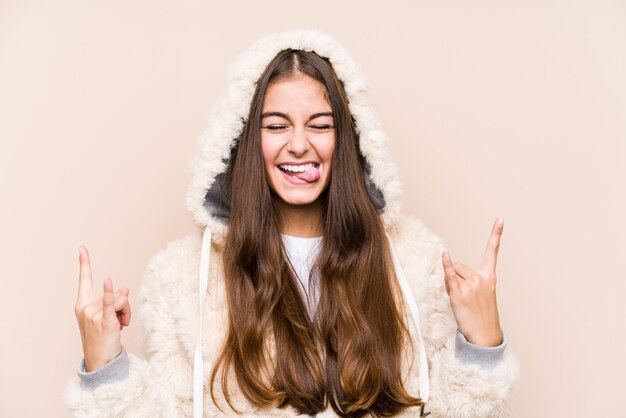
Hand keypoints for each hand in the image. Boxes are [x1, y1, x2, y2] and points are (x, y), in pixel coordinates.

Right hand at [74, 246, 131, 371]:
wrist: (100, 362)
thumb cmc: (103, 338)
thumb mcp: (107, 316)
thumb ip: (114, 300)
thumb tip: (125, 289)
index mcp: (82, 305)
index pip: (84, 280)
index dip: (84, 263)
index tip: (82, 248)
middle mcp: (85, 308)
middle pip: (115, 293)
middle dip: (123, 306)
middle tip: (121, 322)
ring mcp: (93, 315)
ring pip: (122, 300)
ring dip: (127, 313)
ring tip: (122, 326)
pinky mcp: (105, 322)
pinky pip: (110, 304)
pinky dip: (110, 293)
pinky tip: (107, 280)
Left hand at [441, 217, 503, 346]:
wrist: (484, 335)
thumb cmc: (481, 314)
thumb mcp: (481, 294)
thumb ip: (468, 278)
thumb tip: (449, 265)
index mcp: (490, 277)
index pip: (492, 252)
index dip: (496, 234)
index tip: (500, 219)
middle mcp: (481, 279)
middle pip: (459, 266)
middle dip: (456, 277)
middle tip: (464, 297)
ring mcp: (471, 286)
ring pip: (452, 273)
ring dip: (450, 284)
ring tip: (460, 300)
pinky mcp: (459, 294)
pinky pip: (450, 277)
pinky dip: (446, 267)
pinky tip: (445, 255)